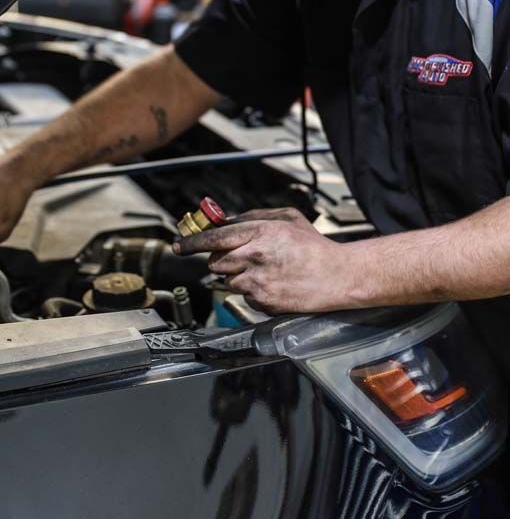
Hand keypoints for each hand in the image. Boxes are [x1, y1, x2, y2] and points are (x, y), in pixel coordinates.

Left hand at [173, 206, 355, 314]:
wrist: (338, 276)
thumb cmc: (315, 247)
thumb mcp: (287, 218)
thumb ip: (254, 216)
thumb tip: (228, 221)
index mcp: (259, 232)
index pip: (214, 238)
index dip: (192, 242)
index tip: (179, 246)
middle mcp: (254, 256)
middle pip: (216, 262)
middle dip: (223, 260)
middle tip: (243, 258)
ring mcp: (257, 281)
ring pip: (228, 281)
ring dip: (239, 277)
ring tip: (266, 272)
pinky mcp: (263, 301)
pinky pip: (245, 297)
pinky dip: (253, 292)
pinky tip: (274, 284)